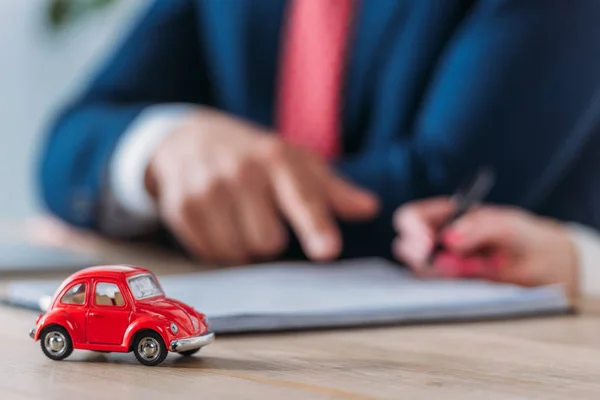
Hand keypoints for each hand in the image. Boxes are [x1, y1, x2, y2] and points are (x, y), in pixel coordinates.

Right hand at [146, 108, 378, 263]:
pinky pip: (210, 253)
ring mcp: (206, 189)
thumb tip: (370, 208)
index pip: (301, 197)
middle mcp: (240, 172)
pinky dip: (218, 246)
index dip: (315, 226)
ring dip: (243, 245)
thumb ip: (333, 190)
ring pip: (238, 252)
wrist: (187, 138)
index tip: (327, 250)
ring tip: (236, 216)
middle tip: (260, 214)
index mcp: (276, 158)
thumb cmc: (253, 156)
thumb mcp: (296, 162)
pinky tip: (215, 220)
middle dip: (269, 238)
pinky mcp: (180, 207)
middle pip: (268, 241)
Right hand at [392, 198, 578, 304]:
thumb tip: (448, 240)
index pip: (411, 217)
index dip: (411, 228)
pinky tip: (471, 277)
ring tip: (469, 268)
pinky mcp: (454, 285)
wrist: (546, 263)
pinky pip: (437, 286)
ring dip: (435, 270)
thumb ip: (478, 228)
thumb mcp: (506, 225)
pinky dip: (448, 284)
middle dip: (414, 252)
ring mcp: (443, 263)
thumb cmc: (523, 234)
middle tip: (436, 260)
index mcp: (444, 216)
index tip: (426, 242)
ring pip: (418, 269)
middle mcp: (437, 238)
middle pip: (405, 245)